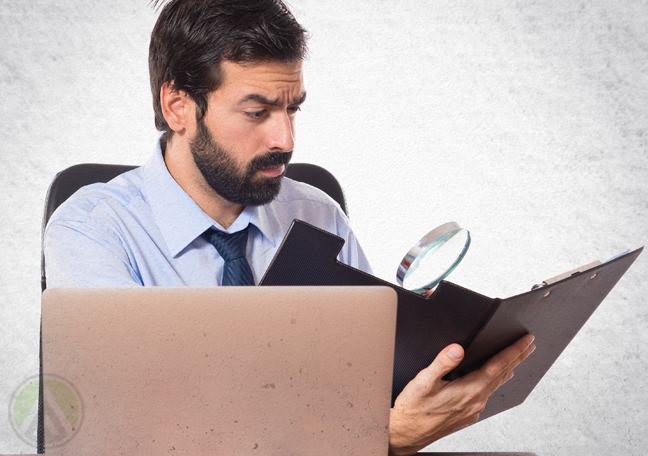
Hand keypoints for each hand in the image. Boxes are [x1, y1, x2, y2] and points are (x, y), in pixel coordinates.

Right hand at [388, 334, 535, 455]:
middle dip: (517, 358)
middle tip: (529, 345)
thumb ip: (442, 363)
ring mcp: (473, 410)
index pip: (497, 365)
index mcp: (468, 390)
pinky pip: (487, 395)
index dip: (513, 351)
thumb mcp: (423, 382)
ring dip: (508, 369)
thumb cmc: (413, 409)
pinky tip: (494, 380)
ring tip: (516, 359)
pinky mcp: (467, 415)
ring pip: (495, 385)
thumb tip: (457, 349)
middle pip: (502, 374)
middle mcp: (475, 401)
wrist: (406, 434)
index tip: (525, 340)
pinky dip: (495, 382)